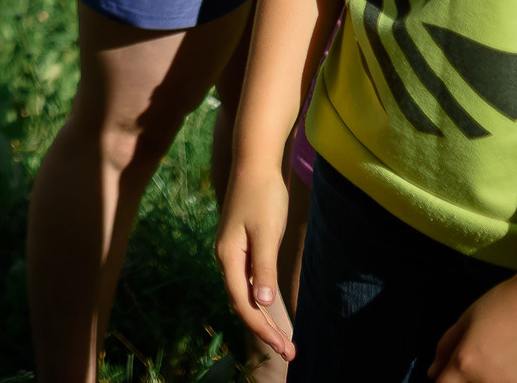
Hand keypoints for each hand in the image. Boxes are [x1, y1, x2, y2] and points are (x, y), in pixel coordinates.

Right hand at [215, 158, 297, 362]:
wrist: (254, 164)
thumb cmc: (263, 196)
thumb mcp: (267, 233)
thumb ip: (264, 269)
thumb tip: (264, 304)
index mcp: (228, 257)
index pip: (243, 303)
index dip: (262, 328)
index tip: (283, 347)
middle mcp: (226, 258)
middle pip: (243, 303)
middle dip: (265, 329)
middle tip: (290, 352)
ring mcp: (232, 253)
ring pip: (245, 294)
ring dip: (264, 318)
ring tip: (284, 339)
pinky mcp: (241, 247)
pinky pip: (249, 282)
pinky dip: (261, 300)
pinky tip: (272, 310)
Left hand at [428, 272, 516, 382]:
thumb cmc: (506, 304)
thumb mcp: (466, 319)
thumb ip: (446, 347)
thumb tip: (433, 373)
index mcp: (464, 365)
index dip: (446, 379)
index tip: (455, 372)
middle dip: (468, 380)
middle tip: (484, 361)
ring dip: (493, 380)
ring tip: (505, 361)